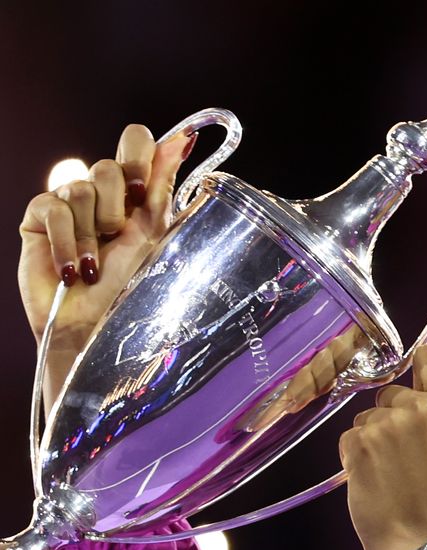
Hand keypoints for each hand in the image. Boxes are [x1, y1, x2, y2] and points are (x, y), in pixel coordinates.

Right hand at [18, 124, 195, 408]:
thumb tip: (183, 139)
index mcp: (137, 197)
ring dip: (91, 235)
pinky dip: (66, 242)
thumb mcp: (155, 237)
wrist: (95, 329)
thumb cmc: (131, 291)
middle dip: (117, 206)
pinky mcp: (40, 219)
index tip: (144, 189)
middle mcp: (103, 196)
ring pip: (80, 186)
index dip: (139, 154)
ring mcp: (69, 205)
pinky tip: (71, 270)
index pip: (137, 143)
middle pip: (108, 166)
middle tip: (118, 237)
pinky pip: (52, 207)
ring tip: (94, 268)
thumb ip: (163, 189)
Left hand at [338, 343, 426, 549]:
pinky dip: (356, 456)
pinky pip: (350, 436)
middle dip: (396, 415)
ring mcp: (388, 424)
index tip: (419, 391)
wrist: (422, 540)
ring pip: (368, 415)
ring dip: (374, 438)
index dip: (421, 372)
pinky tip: (374, 478)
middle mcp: (422, 408)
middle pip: (393, 390)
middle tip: (409, 454)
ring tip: (392, 471)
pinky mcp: (359, 443)